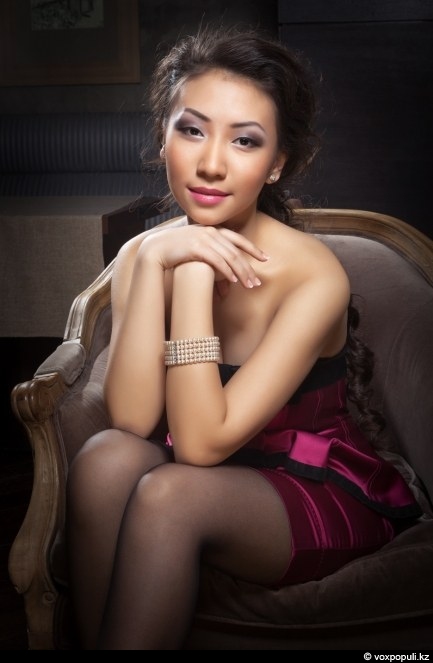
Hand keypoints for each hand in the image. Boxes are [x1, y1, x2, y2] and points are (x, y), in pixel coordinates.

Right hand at [140, 224, 267, 288]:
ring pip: (229, 257)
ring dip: (241, 273)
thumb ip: (212, 260)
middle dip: (249, 268)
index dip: (253, 249)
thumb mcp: (197, 250)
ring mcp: (203, 239)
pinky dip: (227, 271)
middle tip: (256, 283)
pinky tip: (233, 281)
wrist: (155, 248)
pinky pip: (216, 261)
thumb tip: (226, 282)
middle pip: (236, 252)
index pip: (238, 240)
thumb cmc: (175, 252)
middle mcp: (210, 232)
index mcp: (212, 231)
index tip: (265, 258)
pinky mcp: (196, 247)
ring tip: (249, 286)